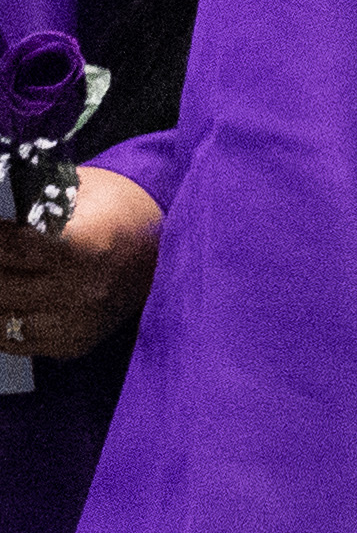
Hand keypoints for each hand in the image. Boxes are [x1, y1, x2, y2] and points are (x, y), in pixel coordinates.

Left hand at [0, 166, 160, 363]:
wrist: (165, 244)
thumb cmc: (117, 208)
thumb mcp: (79, 191)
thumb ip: (33, 205)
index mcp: (87, 244)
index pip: (9, 247)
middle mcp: (84, 289)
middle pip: (1, 285)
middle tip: (3, 255)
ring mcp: (80, 320)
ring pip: (0, 320)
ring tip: (7, 279)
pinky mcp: (76, 342)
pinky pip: (15, 341)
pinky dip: (4, 323)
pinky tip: (10, 302)